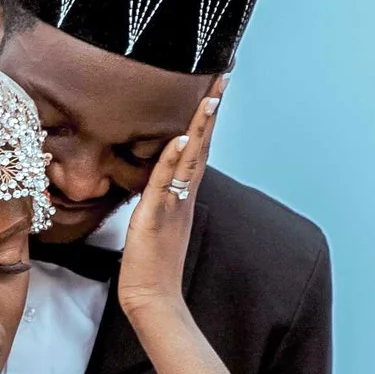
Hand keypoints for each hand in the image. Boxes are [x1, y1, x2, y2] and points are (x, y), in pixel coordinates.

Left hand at [116, 86, 221, 324]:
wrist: (153, 298)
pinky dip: (173, 160)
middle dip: (212, 109)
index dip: (206, 116)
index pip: (197, 146)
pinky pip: (166, 184)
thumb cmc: (150, 264)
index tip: (215, 86)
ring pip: (190, 158)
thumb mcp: (155, 219)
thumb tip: (159, 175)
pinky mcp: (156, 217)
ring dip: (200, 126)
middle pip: (202, 144)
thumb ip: (160, 194)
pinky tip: (180, 138)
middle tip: (224, 75)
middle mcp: (184, 195)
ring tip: (211, 96)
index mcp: (183, 193)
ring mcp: (174, 204)